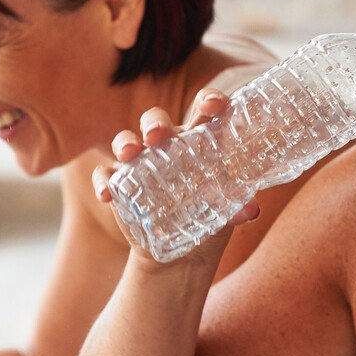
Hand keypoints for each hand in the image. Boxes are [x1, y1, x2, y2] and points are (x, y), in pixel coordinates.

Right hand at [91, 88, 260, 270]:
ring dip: (126, 143)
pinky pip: (106, 175)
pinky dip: (103, 182)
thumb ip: (237, 207)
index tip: (214, 105)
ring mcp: (140, 164)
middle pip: (157, 121)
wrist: (185, 254)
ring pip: (127, 141)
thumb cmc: (211, 219)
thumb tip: (251, 210)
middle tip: (158, 135)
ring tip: (129, 154)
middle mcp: (167, 146)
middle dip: (156, 123)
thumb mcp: (226, 213)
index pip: (203, 112)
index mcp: (199, 142)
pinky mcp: (121, 185)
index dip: (209, 102)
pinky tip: (106, 194)